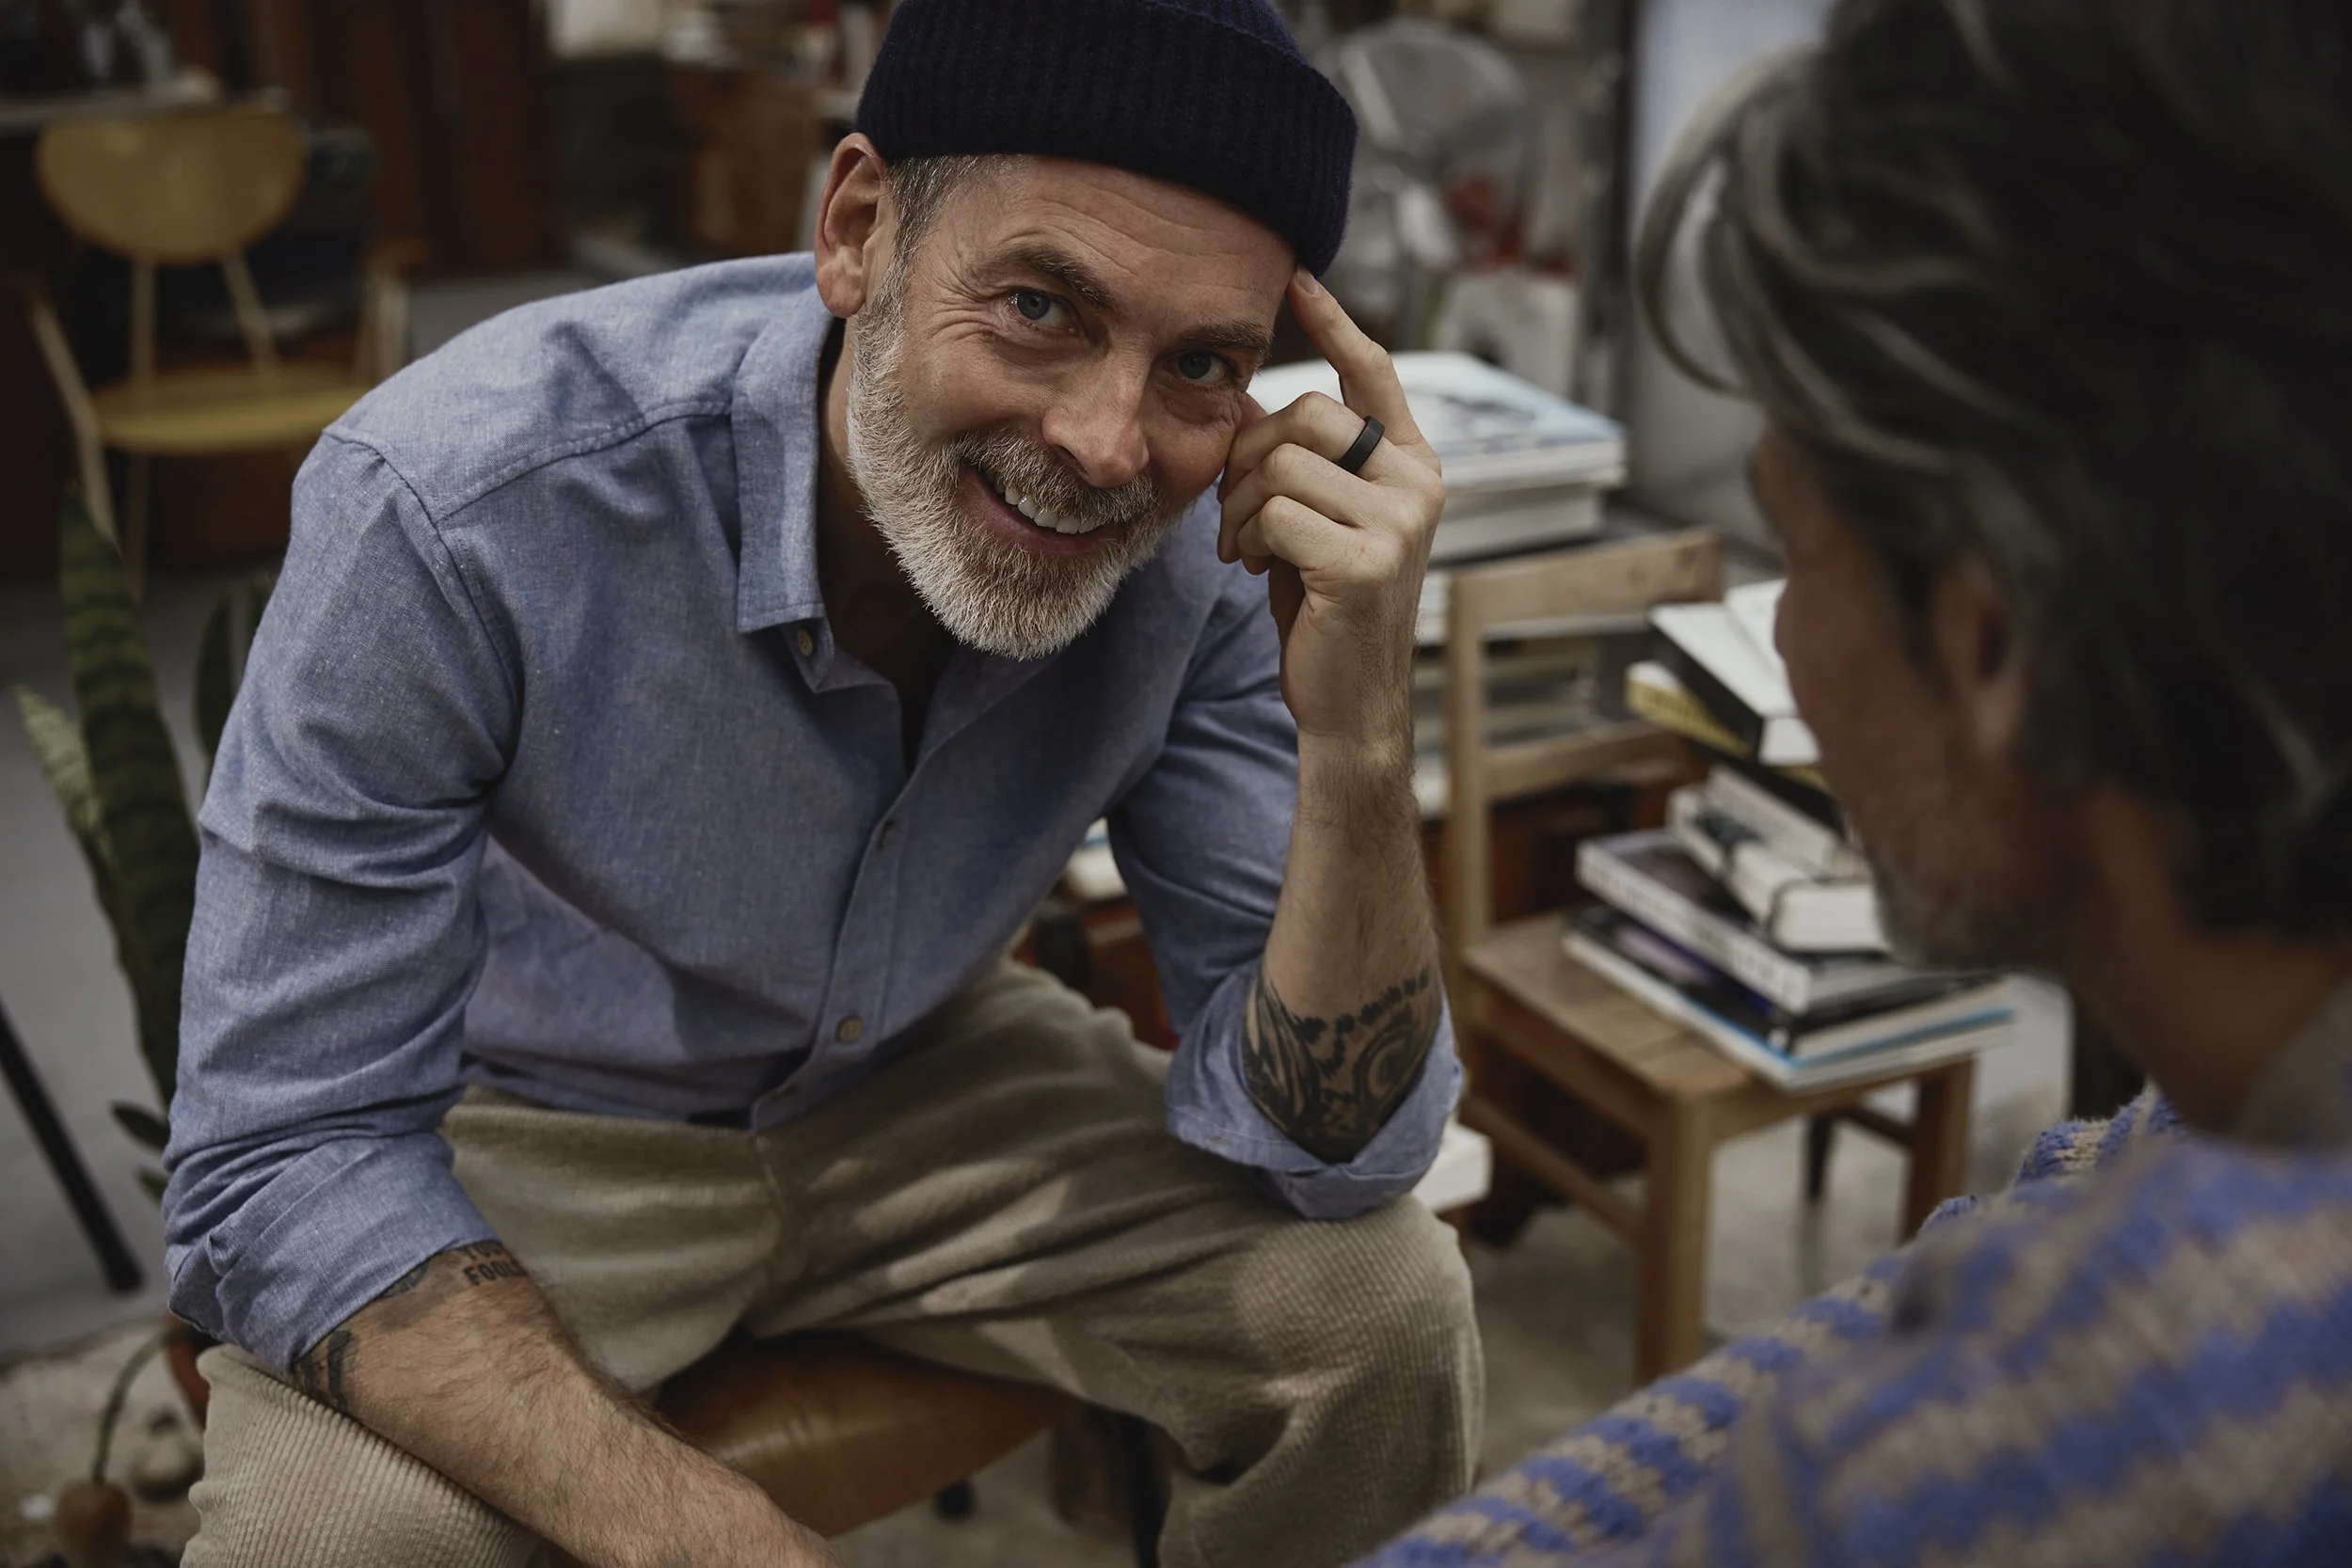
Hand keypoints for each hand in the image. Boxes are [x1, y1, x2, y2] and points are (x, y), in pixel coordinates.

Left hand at [1218, 269, 1443, 752]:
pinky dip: (1249, 539)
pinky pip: (1277, 512)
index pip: (1374, 373)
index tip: (1297, 280)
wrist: (1346, 702)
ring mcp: (1399, 523)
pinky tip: (1258, 571)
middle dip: (1249, 454)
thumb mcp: (1309, 518)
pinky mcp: (1366, 562)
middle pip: (1307, 412)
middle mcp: (1418, 485)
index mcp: (1412, 466)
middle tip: (1236, 510)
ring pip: (1283, 464)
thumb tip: (1247, 392)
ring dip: (1240, 506)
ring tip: (1246, 548)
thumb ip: (1293, 460)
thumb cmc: (1322, 610)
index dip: (1334, 324)